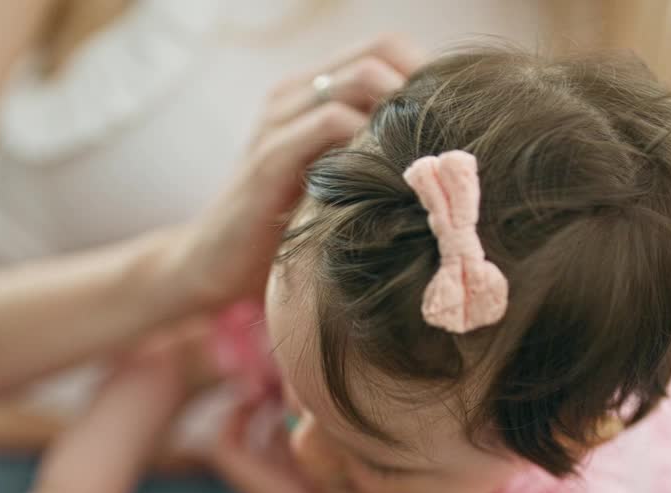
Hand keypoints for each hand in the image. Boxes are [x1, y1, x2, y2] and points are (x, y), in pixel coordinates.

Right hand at [173, 34, 423, 307]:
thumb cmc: (285, 230)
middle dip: (421, 88)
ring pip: (356, 79)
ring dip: (401, 110)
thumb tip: (447, 162)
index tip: (458, 119)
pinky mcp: (268, 157)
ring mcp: (278, 122)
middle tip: (450, 137)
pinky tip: (393, 176)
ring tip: (428, 155)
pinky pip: (327, 124)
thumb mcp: (336, 186)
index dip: (426, 73)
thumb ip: (372, 160)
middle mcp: (294, 96)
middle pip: (377, 54)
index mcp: (312, 94)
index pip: (384, 49)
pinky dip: (367, 140)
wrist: (213, 265)